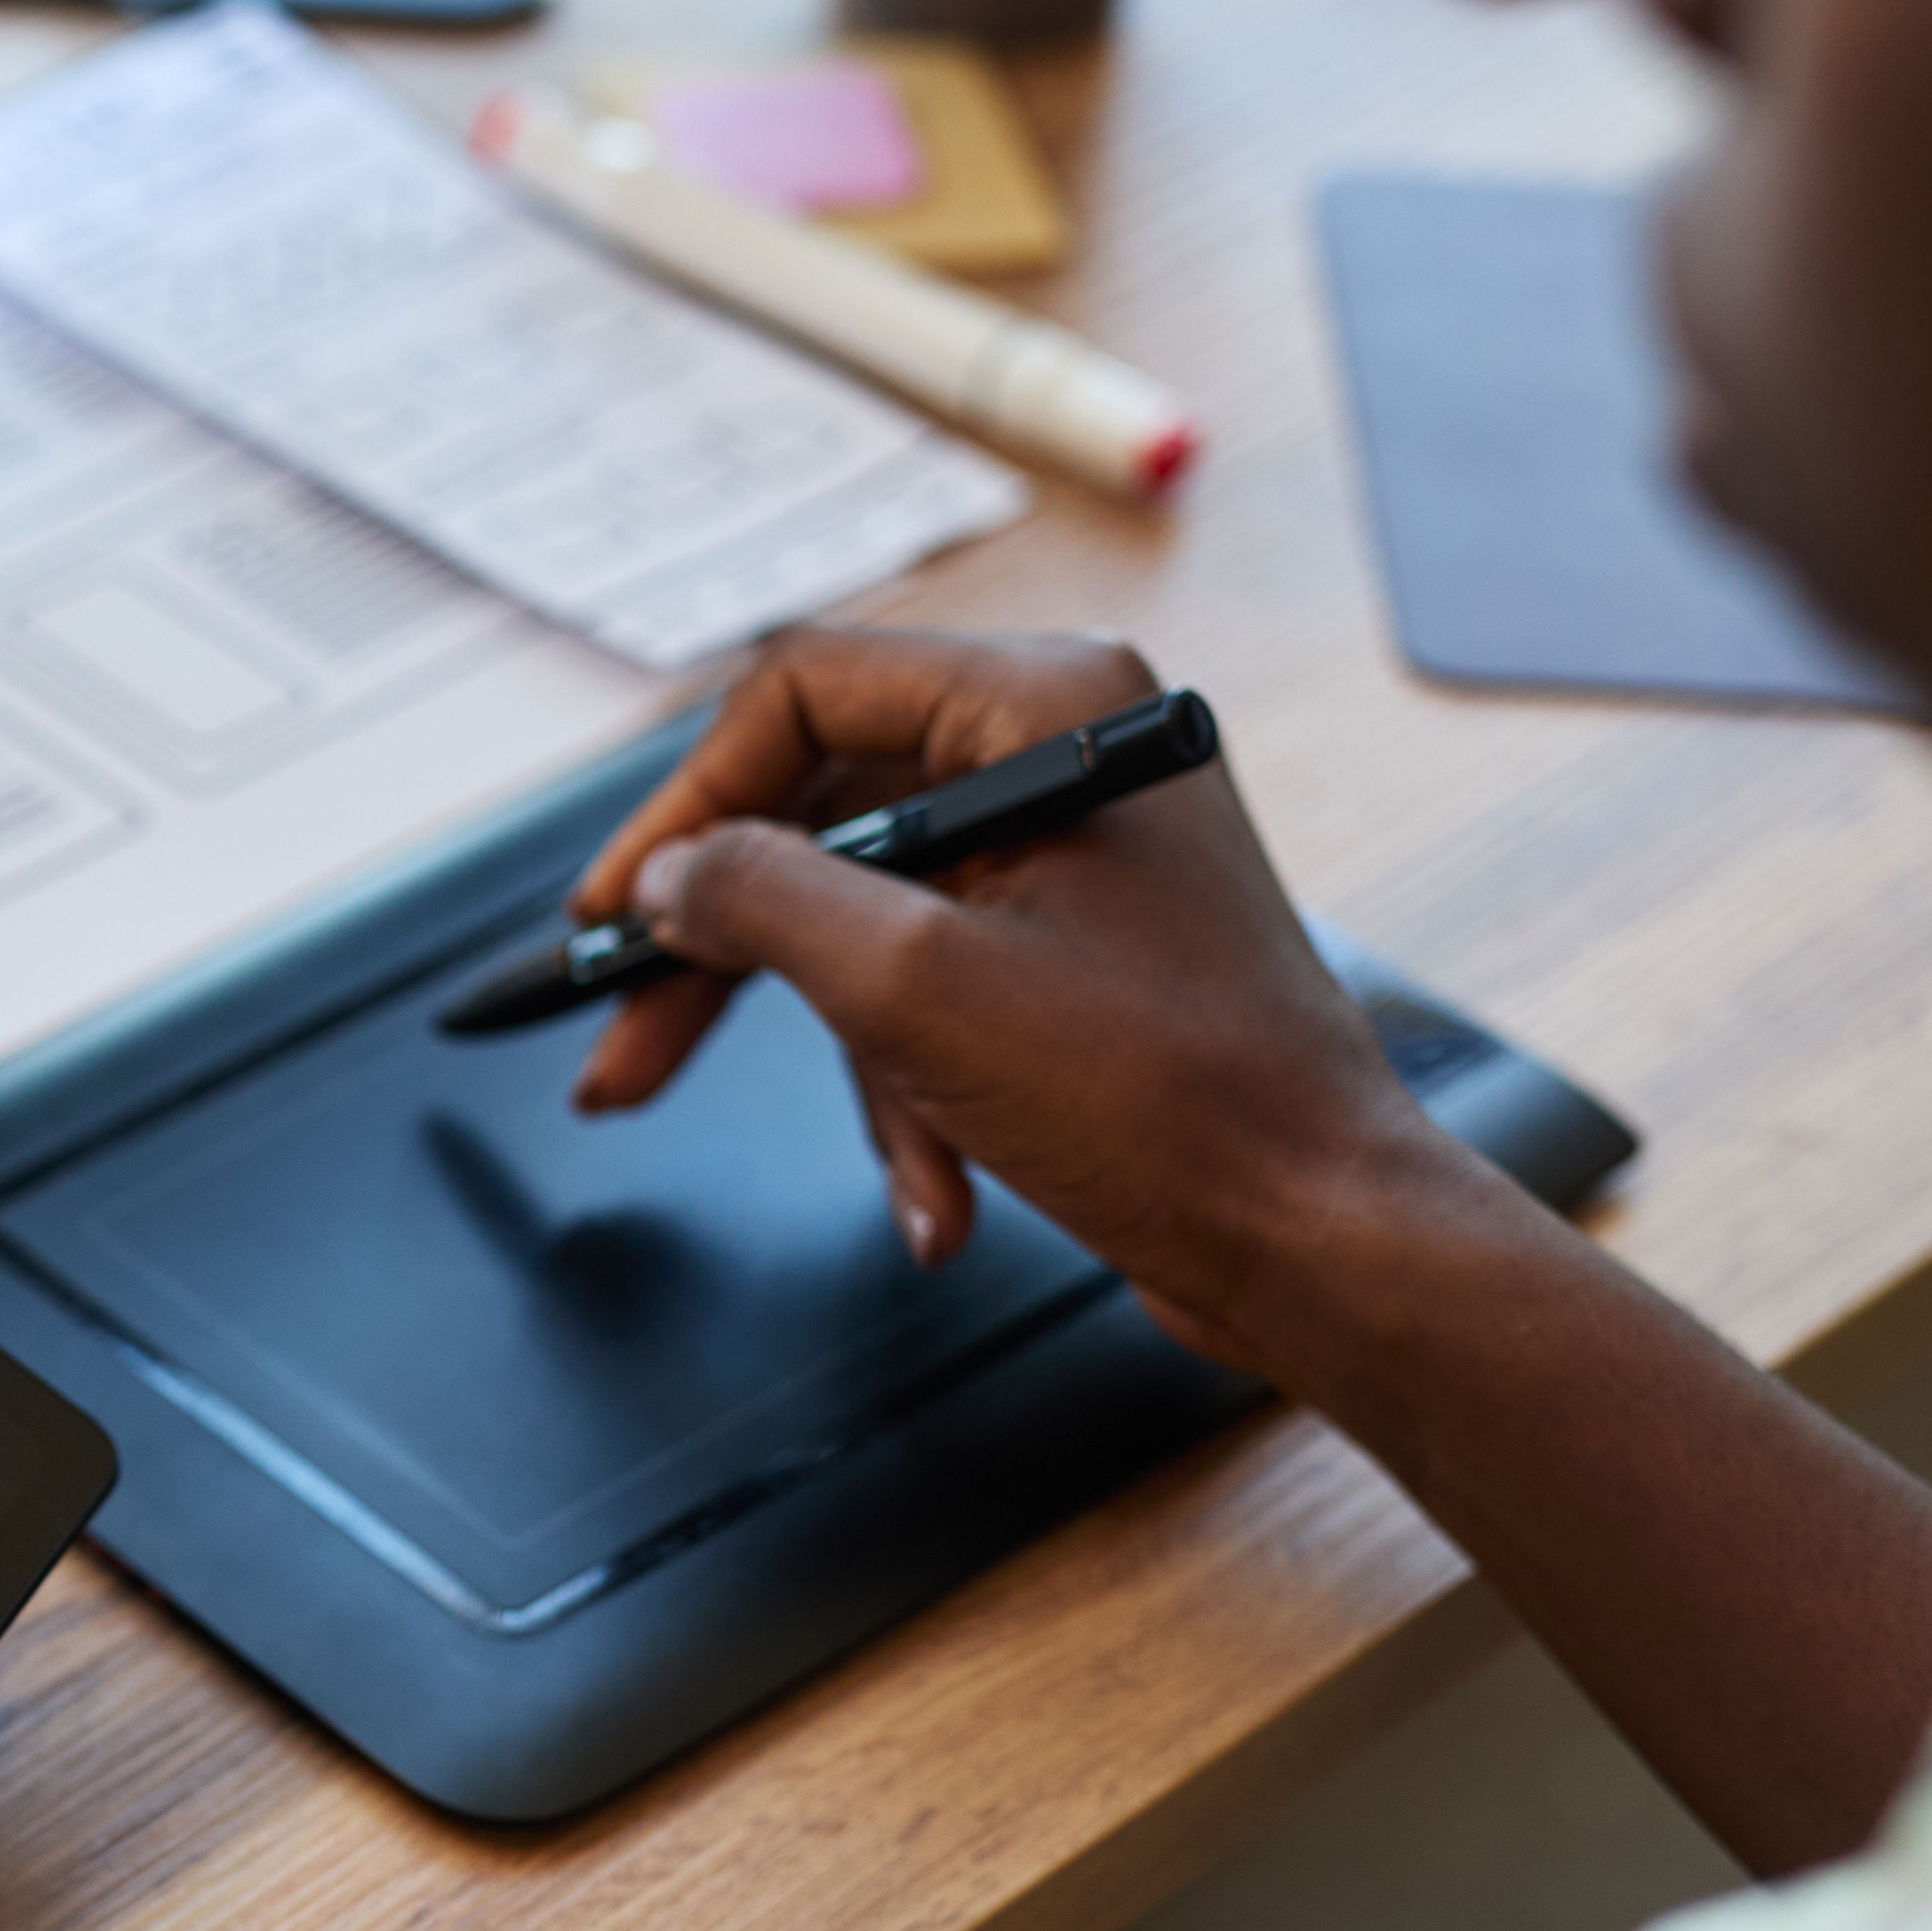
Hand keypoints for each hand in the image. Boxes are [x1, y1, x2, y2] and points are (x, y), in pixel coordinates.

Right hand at [567, 626, 1490, 1372]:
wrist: (1320, 1234)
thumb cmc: (1170, 1101)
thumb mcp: (911, 987)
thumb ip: (759, 900)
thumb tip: (668, 877)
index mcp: (1047, 707)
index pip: (801, 696)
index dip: (683, 810)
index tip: (611, 917)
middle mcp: (1066, 756)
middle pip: (819, 824)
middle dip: (726, 964)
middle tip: (624, 1058)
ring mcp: (1076, 857)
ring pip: (869, 930)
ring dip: (856, 1071)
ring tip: (899, 1181)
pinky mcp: (1081, 953)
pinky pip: (936, 996)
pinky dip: (919, 1099)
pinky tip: (943, 1196)